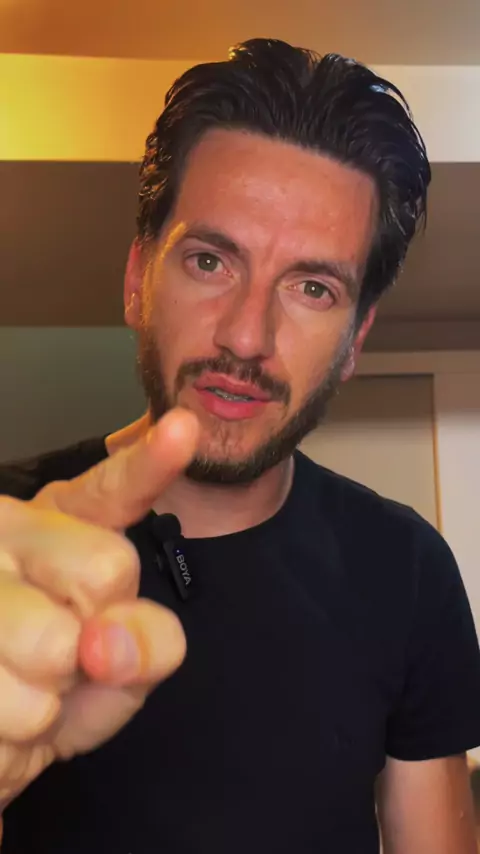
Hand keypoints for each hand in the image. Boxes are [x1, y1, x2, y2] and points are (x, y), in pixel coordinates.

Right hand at [0, 408, 198, 808]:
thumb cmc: (57, 690)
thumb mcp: (122, 667)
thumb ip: (149, 643)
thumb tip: (107, 641)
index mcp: (58, 525)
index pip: (113, 488)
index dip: (152, 461)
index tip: (186, 429)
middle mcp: (8, 530)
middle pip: (105, 570)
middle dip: (102, 636)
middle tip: (66, 654)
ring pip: (53, 648)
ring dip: (50, 700)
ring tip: (23, 686)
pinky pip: (17, 708)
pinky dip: (18, 735)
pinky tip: (1, 711)